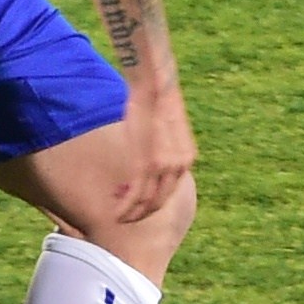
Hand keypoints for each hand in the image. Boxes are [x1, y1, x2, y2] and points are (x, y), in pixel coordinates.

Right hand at [111, 83, 196, 228]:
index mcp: (186, 158)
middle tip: (126, 216)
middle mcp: (180, 166)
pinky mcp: (146, 165)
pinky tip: (116, 213)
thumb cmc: (155, 100)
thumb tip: (150, 152)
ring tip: (119, 218)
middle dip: (142, 212)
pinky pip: (136, 195)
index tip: (136, 201)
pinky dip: (125, 208)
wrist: (155, 85)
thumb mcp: (166, 127)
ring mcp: (164, 167)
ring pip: (147, 203)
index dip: (152, 199)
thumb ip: (162, 145)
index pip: (170, 189)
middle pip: (161, 201)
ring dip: (132, 214)